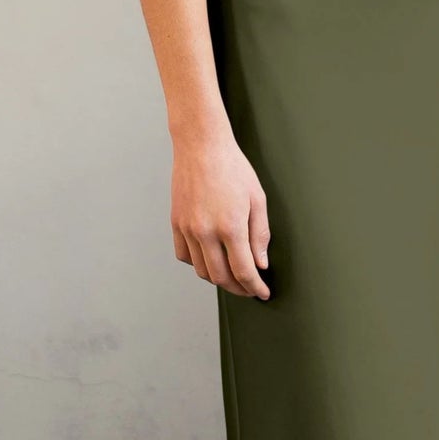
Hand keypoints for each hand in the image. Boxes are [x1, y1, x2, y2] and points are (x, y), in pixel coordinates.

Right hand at [171, 130, 271, 298]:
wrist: (201, 146)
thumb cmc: (233, 168)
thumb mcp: (257, 199)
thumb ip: (260, 235)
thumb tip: (260, 263)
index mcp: (230, 226)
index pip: (243, 271)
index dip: (255, 287)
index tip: (262, 293)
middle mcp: (205, 231)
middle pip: (221, 277)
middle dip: (238, 288)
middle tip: (250, 288)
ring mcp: (187, 229)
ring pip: (201, 270)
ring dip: (218, 279)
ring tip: (232, 276)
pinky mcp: (176, 223)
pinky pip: (185, 256)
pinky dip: (198, 264)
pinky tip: (210, 259)